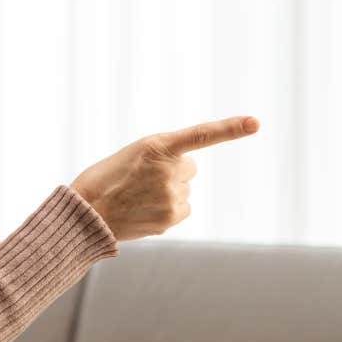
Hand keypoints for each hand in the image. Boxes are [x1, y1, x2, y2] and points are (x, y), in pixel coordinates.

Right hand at [71, 116, 259, 240]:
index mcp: (156, 145)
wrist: (85, 213)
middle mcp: (168, 170)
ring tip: (138, 195)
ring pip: (185, 189)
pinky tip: (145, 209)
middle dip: (173, 170)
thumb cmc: (107, 178)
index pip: (201, 134)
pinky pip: (183, 208)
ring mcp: (170, 196)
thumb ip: (164, 156)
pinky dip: (169, 209)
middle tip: (142, 177)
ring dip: (168, 190)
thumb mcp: (133, 154)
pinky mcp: (170, 218)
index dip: (230, 128)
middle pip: (189, 168)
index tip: (256, 123)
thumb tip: (187, 176)